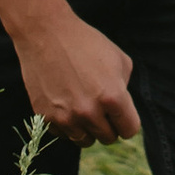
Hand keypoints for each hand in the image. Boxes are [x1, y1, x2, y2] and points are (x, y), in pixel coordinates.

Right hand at [10, 0, 140, 144]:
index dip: (127, 122)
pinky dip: (67, 124)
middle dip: (108, 124)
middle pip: (108, 138)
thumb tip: (122, 109)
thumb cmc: (85, 43)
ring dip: (88, 128)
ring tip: (83, 106)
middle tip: (101, 107)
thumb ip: (125, 88)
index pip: (129, 130)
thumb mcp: (119, 59)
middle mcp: (89, 112)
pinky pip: (63, 134)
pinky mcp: (46, 117)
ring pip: (85, 140)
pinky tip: (66, 104)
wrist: (45, 33)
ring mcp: (66, 117)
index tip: (121, 114)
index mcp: (112, 97)